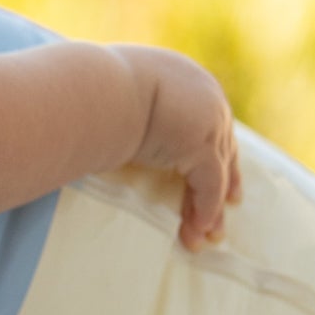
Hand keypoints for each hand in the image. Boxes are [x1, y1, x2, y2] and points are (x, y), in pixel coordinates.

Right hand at [115, 44, 242, 251]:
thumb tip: (105, 119)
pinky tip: (194, 231)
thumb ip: (126, 105)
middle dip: (223, 185)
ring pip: (218, 172)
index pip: (205, 119)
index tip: (218, 171)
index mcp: (183, 76)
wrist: (97, 86)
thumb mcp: (116, 91)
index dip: (214, 148)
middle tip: (222, 210)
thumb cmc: (91, 87)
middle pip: (222, 148)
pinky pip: (208, 185)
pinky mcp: (202, 144)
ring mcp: (208, 119)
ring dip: (209, 209)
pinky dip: (203, 209)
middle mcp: (205, 95)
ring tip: (202, 237)